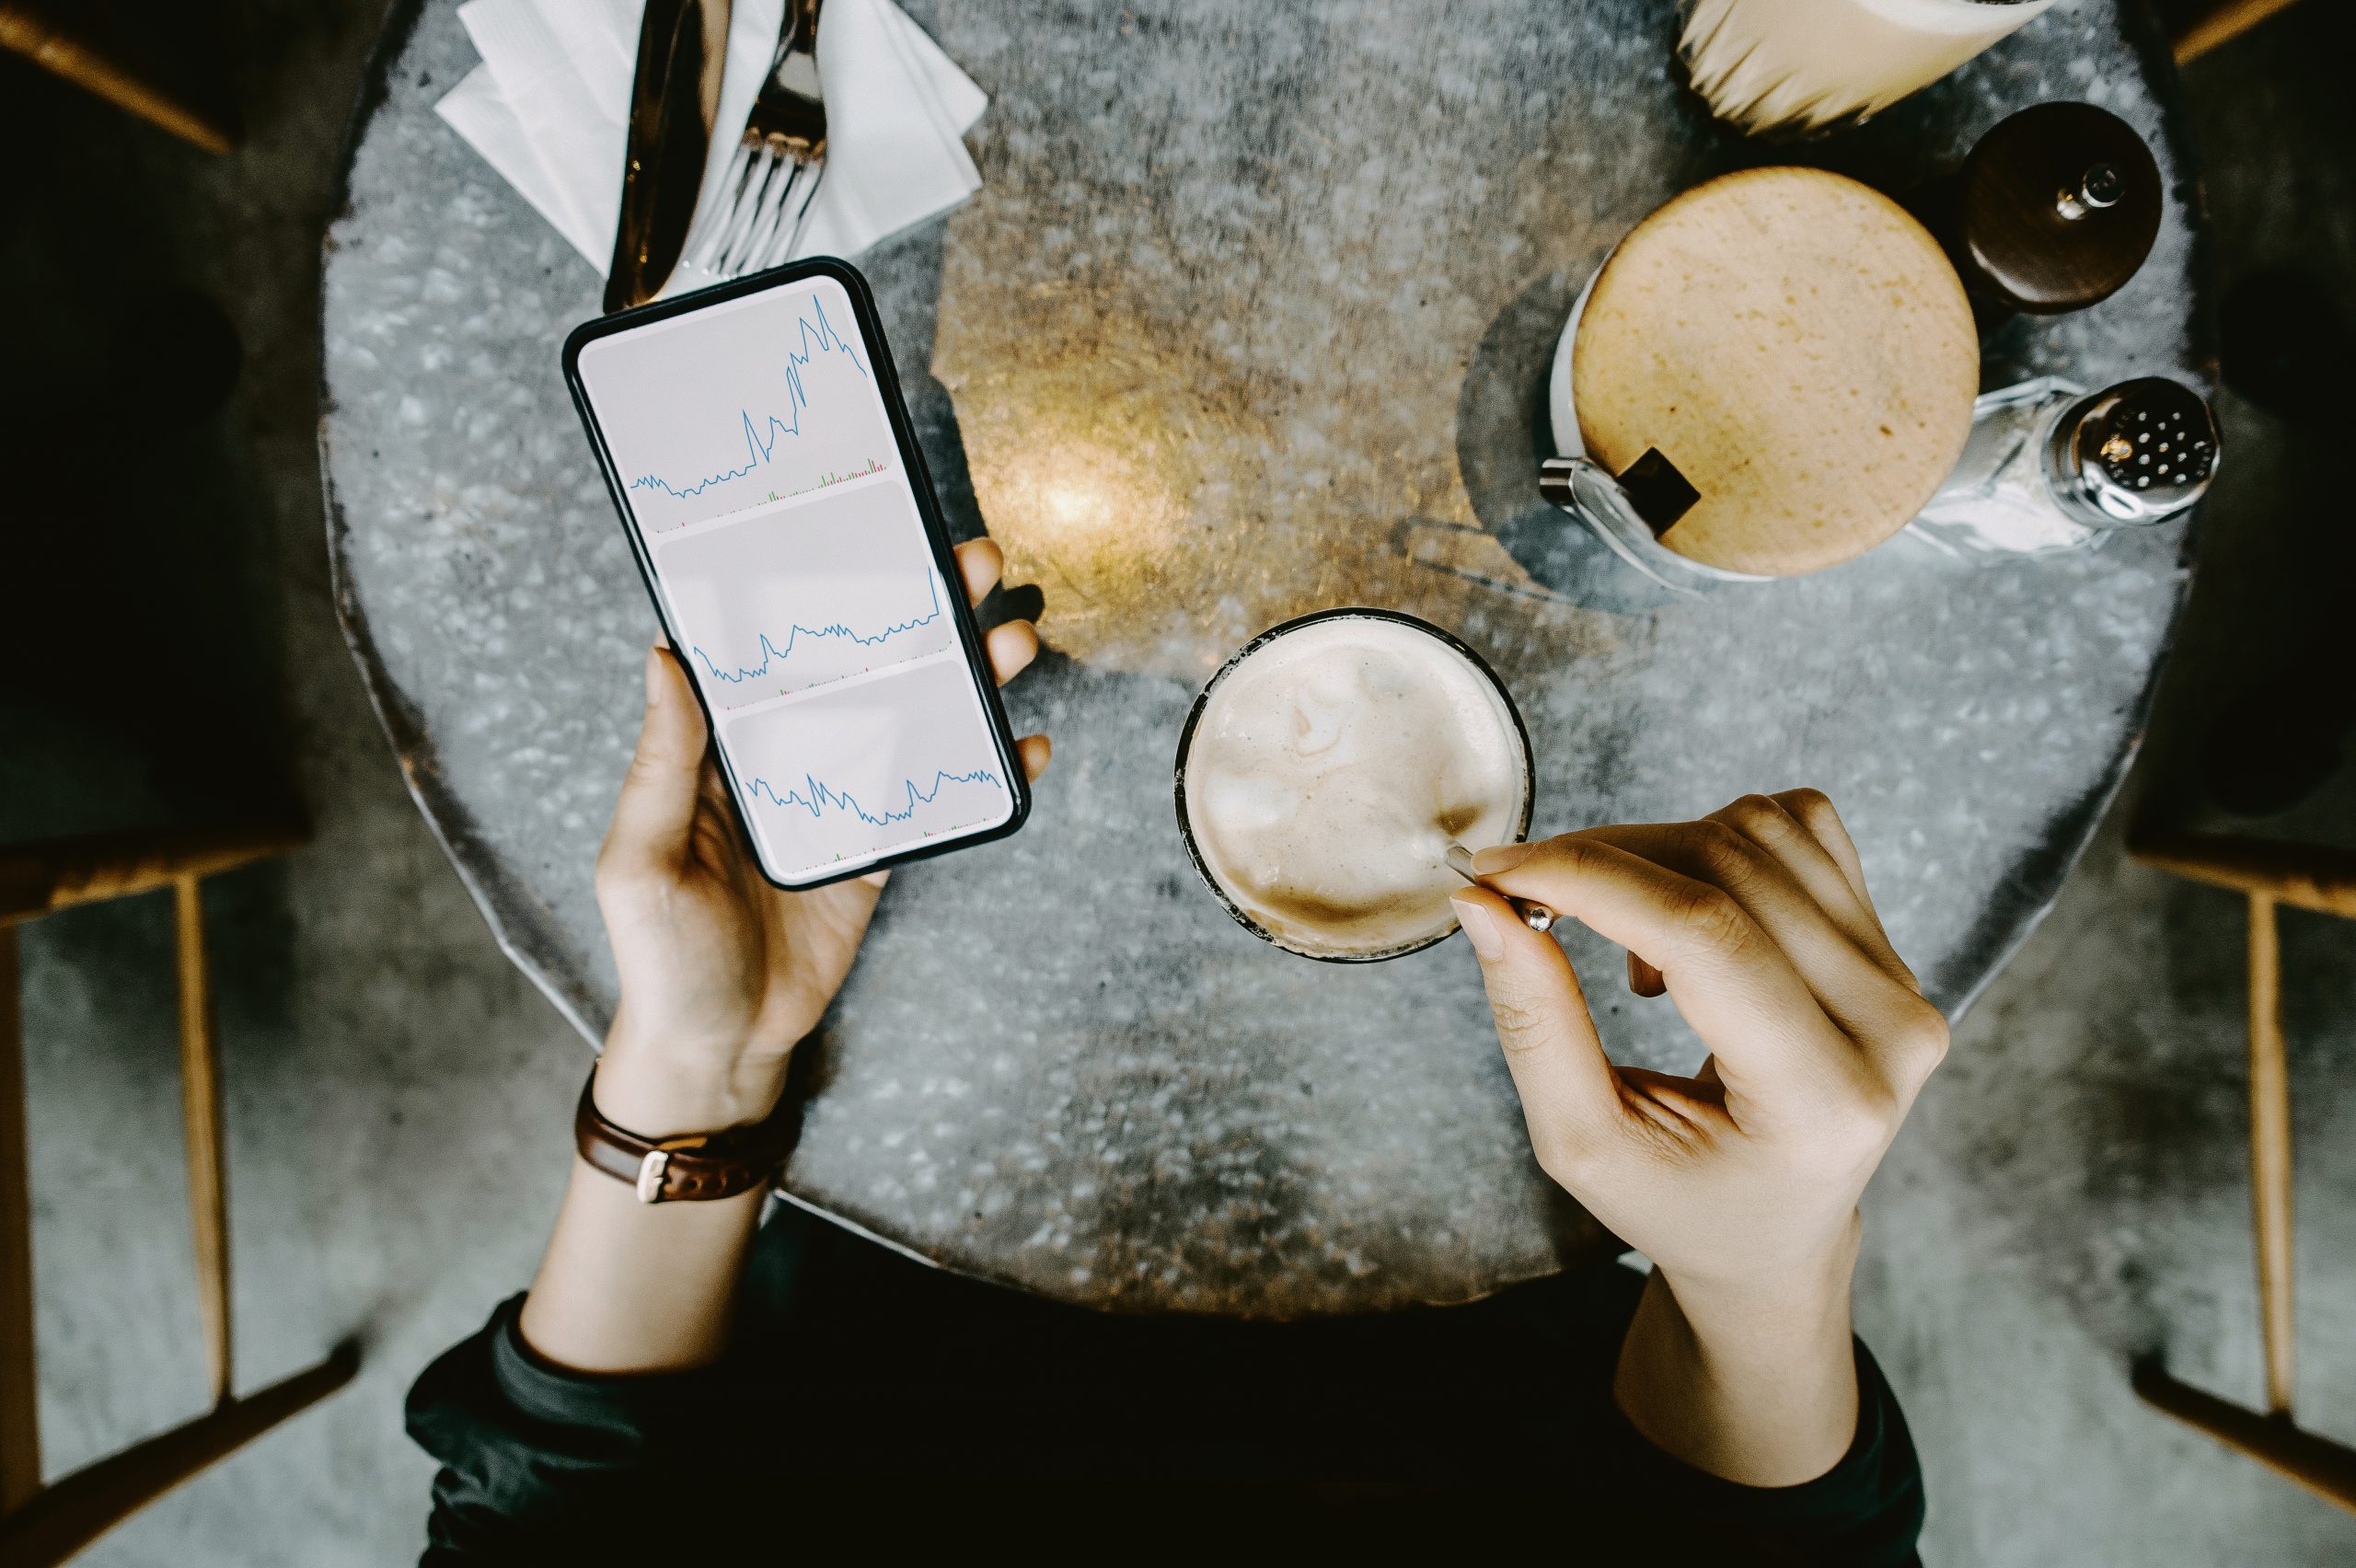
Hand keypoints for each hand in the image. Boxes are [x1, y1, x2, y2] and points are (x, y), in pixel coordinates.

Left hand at [592, 539, 1050, 1137]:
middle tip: (975, 563)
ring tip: (1017, 636)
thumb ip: (662, 764)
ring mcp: (841, 797)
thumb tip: (664, 657)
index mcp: (722, 746)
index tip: (868, 532)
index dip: (821, 587)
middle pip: (864, 661)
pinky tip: (1031, 745)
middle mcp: (786, 755)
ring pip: (914, 713)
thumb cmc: (661, 959)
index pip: (773, 645)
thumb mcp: (641, 860)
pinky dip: (990, 768)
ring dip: (969, 673)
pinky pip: (941, 794)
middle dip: (923, 608)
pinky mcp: (882, 848)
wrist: (720, 1050)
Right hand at [1448, 790, 1946, 1300]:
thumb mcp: (1584, 1146)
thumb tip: (1483, 903)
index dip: (1590, 879)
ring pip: (1760, 831)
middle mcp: (1888, 1033)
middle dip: (1603, 858)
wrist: (1777, 1236)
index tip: (1496, 872)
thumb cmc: (1680, 1206)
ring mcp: (1904, 982)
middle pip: (1728, 867)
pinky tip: (1692, 924)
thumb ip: (1534, 1025)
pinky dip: (1716, 847)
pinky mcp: (1892, 946)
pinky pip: (1797, 827)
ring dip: (1658, 857)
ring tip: (1635, 955)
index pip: (1705, 935)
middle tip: (1525, 894)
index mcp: (1823, 1104)